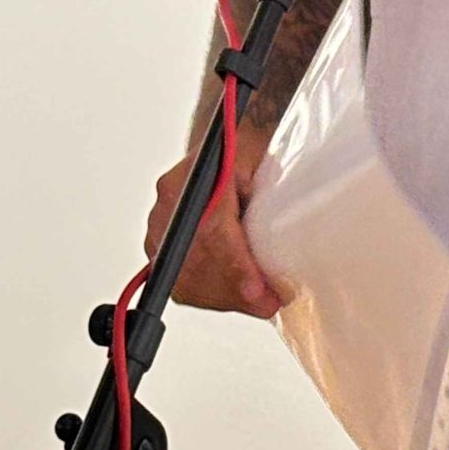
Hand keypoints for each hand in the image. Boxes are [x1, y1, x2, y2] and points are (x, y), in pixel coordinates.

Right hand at [144, 119, 281, 319]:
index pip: (210, 231)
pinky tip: (236, 296)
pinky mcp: (161, 249)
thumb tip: (288, 237)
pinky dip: (211, 296)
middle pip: (195, 263)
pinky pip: (181, 283)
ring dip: (224, 298)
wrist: (221, 146)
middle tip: (268, 302)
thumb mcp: (263, 161)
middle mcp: (168, 206)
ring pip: (185, 280)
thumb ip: (269, 194)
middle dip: (234, 290)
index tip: (256, 289)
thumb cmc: (244, 151)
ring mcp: (160, 230)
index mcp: (192, 178)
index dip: (234, 265)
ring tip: (259, 303)